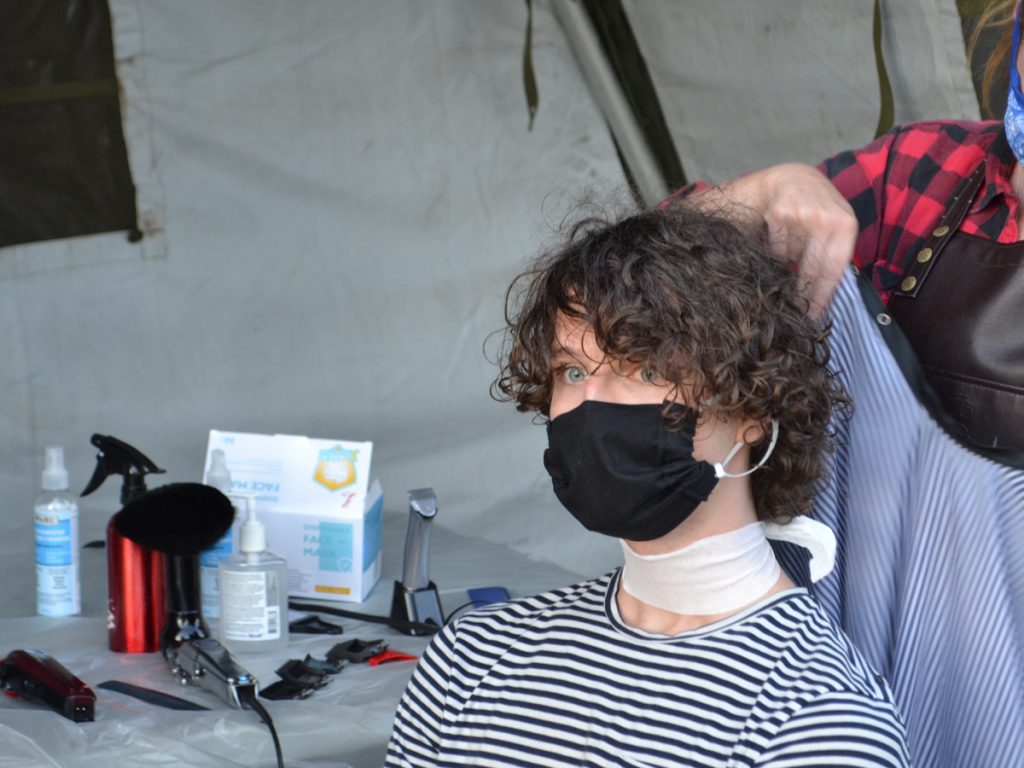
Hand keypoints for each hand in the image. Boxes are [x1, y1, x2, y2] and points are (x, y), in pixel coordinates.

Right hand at [693, 163, 857, 317]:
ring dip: (789, 261)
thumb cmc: (817, 208)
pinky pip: (774, 248)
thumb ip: (834, 252)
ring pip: (789, 259)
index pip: (834, 268)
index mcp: (846, 224)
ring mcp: (801, 215)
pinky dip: (775, 249)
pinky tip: (781, 235)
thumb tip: (825, 297)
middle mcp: (826, 219)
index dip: (822, 294)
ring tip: (793, 246)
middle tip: (796, 305)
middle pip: (811, 268)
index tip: (813, 315)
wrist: (792, 178)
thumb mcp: (835, 225)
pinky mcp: (779, 214)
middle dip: (803, 289)